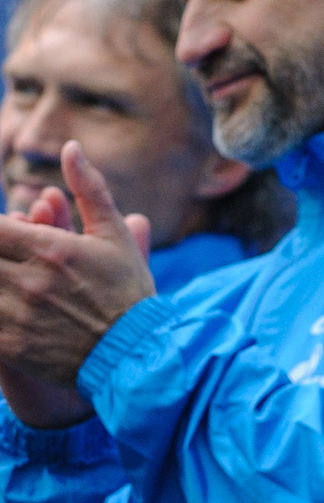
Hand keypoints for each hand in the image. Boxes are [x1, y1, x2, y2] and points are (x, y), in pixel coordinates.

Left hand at [0, 143, 153, 411]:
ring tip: (7, 273)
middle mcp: (28, 280)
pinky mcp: (8, 346)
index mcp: (51, 248)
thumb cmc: (125, 289)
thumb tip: (70, 149)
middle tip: (5, 251)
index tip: (2, 226)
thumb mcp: (112, 234)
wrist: (132, 353)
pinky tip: (4, 301)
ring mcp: (15, 315)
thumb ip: (88, 189)